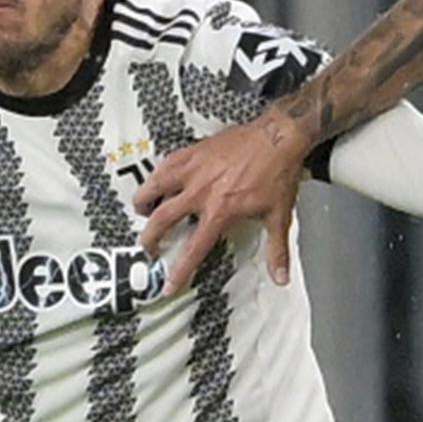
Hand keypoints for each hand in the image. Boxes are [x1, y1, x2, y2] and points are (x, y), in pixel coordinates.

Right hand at [135, 107, 313, 290]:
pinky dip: (156, 174)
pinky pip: (165, 164)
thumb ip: (276, 251)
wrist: (278, 137)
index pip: (194, 249)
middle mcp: (202, 192)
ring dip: (144, 200)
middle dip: (150, 237)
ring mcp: (194, 170)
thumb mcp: (278, 216)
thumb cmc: (278, 172)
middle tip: (149, 246)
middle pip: (163, 219)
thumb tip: (281, 276)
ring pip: (154, 186)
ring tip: (141, 210)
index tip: (168, 284)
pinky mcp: (193, 152)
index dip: (179, 270)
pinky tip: (155, 180)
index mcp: (220, 211)